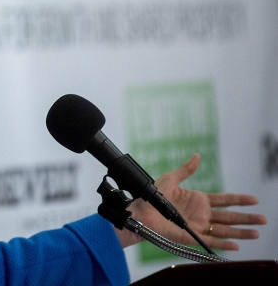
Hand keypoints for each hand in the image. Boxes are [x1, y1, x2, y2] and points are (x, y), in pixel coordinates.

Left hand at [116, 154, 267, 249]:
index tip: (254, 200)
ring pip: (224, 230)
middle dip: (246, 218)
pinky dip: (222, 244)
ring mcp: (197, 226)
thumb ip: (186, 170)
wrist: (140, 210)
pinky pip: (209, 241)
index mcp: (198, 200)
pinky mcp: (190, 236)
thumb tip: (197, 156)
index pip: (224, 200)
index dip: (239, 200)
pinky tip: (235, 245)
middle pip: (229, 217)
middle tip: (263, 219)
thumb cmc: (152, 195)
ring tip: (256, 233)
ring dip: (240, 233)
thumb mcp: (171, 179)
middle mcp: (201, 214)